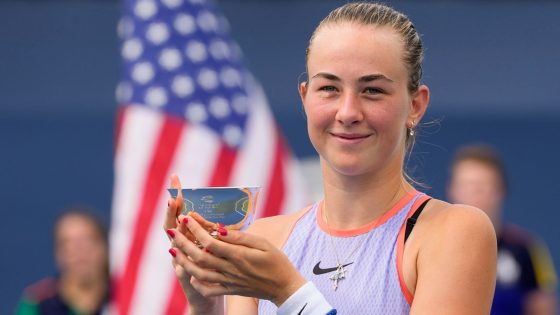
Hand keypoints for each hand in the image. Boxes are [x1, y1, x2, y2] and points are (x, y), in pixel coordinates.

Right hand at [163, 175, 222, 313]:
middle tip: (172, 196)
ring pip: (175, 247)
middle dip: (171, 210)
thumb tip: (218, 204)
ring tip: (179, 219)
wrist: (208, 298)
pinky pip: (182, 270)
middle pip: (172, 226)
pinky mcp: (186, 279)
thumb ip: (213, 228)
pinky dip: (181, 262)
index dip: (177, 197)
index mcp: (189, 237)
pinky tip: (179, 252)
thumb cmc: (215, 267)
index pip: (181, 212)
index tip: (176, 180)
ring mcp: (179, 263)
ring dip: (176, 233)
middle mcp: (180, 248)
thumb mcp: (215, 245)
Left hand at [169, 215, 306, 306]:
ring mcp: (229, 281)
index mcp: (239, 256)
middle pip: (200, 256)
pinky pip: (208, 289)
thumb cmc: (276, 261)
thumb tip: (219, 230)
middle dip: (182, 242)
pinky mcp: (230, 290)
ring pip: (199, 273)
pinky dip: (196, 283)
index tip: (187, 217)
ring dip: (183, 261)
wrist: (284, 287)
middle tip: (172, 230)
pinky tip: (190, 274)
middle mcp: (230, 270)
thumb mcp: (263, 243)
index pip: (211, 241)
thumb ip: (240, 238)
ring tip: (173, 249)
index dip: (196, 229)